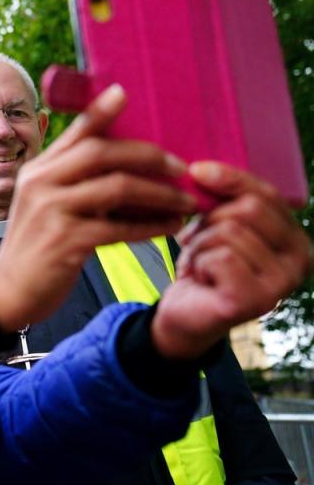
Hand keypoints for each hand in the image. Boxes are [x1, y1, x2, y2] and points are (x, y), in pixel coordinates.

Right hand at [0, 85, 196, 329]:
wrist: (9, 290)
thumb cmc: (38, 244)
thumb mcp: (46, 203)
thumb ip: (72, 179)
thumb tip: (119, 160)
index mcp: (38, 169)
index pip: (75, 133)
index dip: (101, 112)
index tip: (126, 93)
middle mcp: (41, 182)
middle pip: (101, 152)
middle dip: (149, 156)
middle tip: (182, 166)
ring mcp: (51, 210)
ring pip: (116, 187)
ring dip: (159, 193)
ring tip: (185, 200)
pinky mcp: (65, 241)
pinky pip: (119, 227)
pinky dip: (151, 225)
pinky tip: (170, 227)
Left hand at [152, 162, 311, 358]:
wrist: (184, 314)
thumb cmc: (204, 266)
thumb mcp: (218, 225)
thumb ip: (224, 198)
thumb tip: (201, 170)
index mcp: (296, 239)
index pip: (268, 194)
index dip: (230, 179)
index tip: (196, 171)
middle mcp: (301, 261)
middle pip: (249, 209)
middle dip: (210, 219)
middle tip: (198, 241)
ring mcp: (282, 283)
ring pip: (228, 231)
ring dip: (199, 245)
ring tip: (200, 264)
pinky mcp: (255, 299)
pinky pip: (218, 256)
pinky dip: (198, 262)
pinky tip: (199, 278)